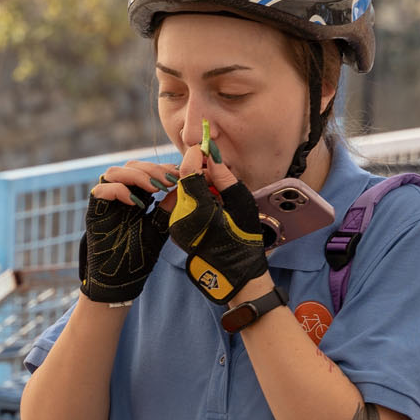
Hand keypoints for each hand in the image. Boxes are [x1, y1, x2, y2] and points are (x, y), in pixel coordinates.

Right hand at [77, 161, 178, 303]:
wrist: (120, 283)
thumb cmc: (138, 259)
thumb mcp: (160, 229)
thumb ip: (168, 208)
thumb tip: (184, 185)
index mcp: (135, 198)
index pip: (145, 171)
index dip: (161, 168)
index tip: (178, 174)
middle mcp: (118, 198)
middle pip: (130, 166)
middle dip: (151, 169)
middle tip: (168, 180)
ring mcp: (105, 204)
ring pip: (113, 173)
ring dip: (136, 176)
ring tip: (154, 189)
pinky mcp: (94, 213)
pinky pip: (100, 190)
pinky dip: (118, 190)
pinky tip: (136, 203)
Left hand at [164, 148, 277, 305]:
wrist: (235, 273)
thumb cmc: (244, 239)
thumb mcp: (240, 204)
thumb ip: (223, 178)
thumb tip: (211, 156)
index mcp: (198, 210)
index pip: (187, 172)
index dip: (195, 156)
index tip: (205, 147)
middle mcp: (181, 218)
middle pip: (184, 181)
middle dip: (199, 171)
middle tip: (218, 172)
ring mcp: (176, 226)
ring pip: (182, 192)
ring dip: (197, 185)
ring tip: (218, 192)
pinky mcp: (176, 230)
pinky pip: (182, 205)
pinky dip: (195, 198)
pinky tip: (212, 204)